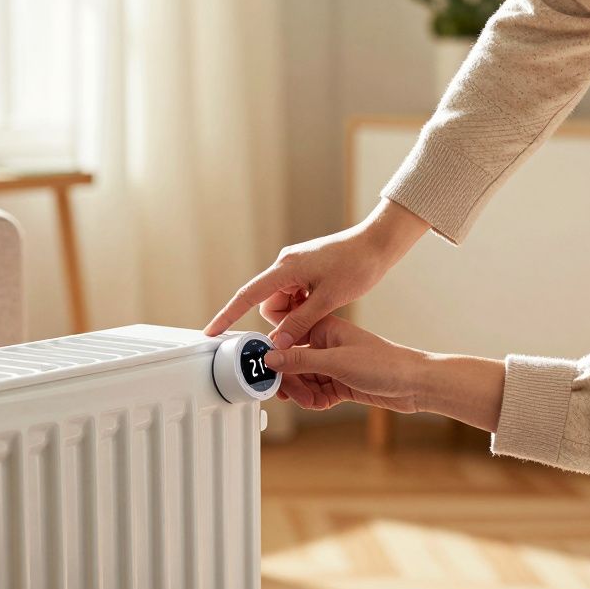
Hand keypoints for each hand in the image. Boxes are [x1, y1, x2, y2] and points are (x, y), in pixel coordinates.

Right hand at [202, 199, 428, 347]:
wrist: (377, 244)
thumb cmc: (356, 265)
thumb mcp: (328, 300)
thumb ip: (300, 323)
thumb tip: (278, 344)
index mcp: (285, 269)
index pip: (247, 296)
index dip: (228, 315)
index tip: (212, 332)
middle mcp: (286, 266)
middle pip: (269, 305)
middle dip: (285, 320)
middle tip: (312, 320)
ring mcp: (296, 267)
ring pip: (283, 303)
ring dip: (297, 314)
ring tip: (324, 308)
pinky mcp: (306, 270)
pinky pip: (295, 296)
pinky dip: (304, 306)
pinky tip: (324, 302)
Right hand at [260, 313, 430, 412]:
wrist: (415, 384)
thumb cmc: (384, 364)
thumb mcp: (337, 362)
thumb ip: (300, 360)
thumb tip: (270, 357)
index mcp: (323, 328)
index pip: (286, 340)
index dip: (273, 358)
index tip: (264, 375)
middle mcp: (324, 344)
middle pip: (292, 364)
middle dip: (291, 382)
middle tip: (292, 397)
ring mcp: (332, 364)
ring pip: (303, 381)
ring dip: (304, 394)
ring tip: (313, 403)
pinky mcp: (340, 381)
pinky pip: (317, 392)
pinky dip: (316, 400)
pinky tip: (323, 404)